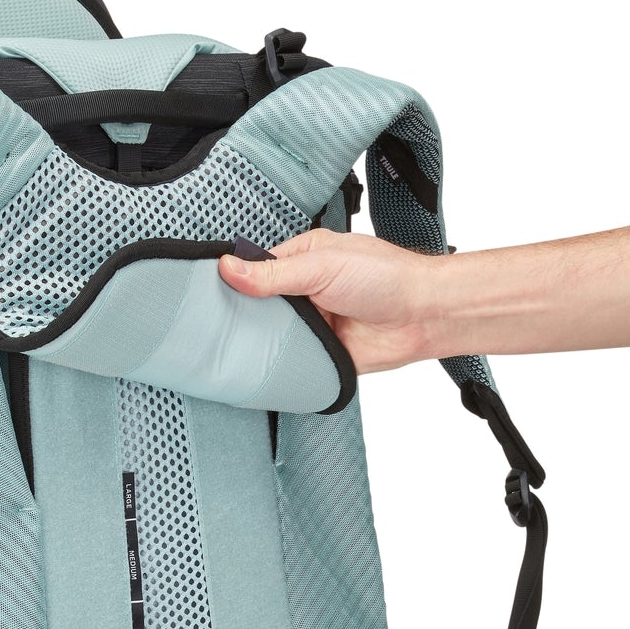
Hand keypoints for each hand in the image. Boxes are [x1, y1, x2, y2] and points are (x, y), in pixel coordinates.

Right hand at [218, 230, 443, 372]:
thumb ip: (275, 273)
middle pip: (260, 306)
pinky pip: (295, 361)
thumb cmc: (385, 277)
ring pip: (274, 336)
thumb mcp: (323, 266)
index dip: (233, 282)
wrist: (422, 316)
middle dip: (243, 316)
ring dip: (262, 343)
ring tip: (233, 349)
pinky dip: (282, 365)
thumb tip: (229, 267)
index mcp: (302, 260)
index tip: (207, 293)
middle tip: (214, 327)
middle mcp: (305, 292)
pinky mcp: (323, 353)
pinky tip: (263, 368)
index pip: (255, 269)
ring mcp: (314, 324)